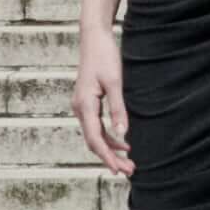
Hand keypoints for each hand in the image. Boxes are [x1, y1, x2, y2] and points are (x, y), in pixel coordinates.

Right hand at [74, 28, 135, 176]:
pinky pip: (96, 126)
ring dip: (111, 149)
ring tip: (129, 161)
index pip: (95, 139)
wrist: (94, 38)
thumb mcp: (115, 82)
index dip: (107, 157)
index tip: (119, 170)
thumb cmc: (105, 57)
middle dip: (111, 158)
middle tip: (130, 171)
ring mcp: (82, 106)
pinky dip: (109, 137)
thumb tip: (123, 133)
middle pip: (94, 141)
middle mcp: (80, 108)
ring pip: (95, 136)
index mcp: (85, 105)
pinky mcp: (87, 103)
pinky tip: (123, 141)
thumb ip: (118, 108)